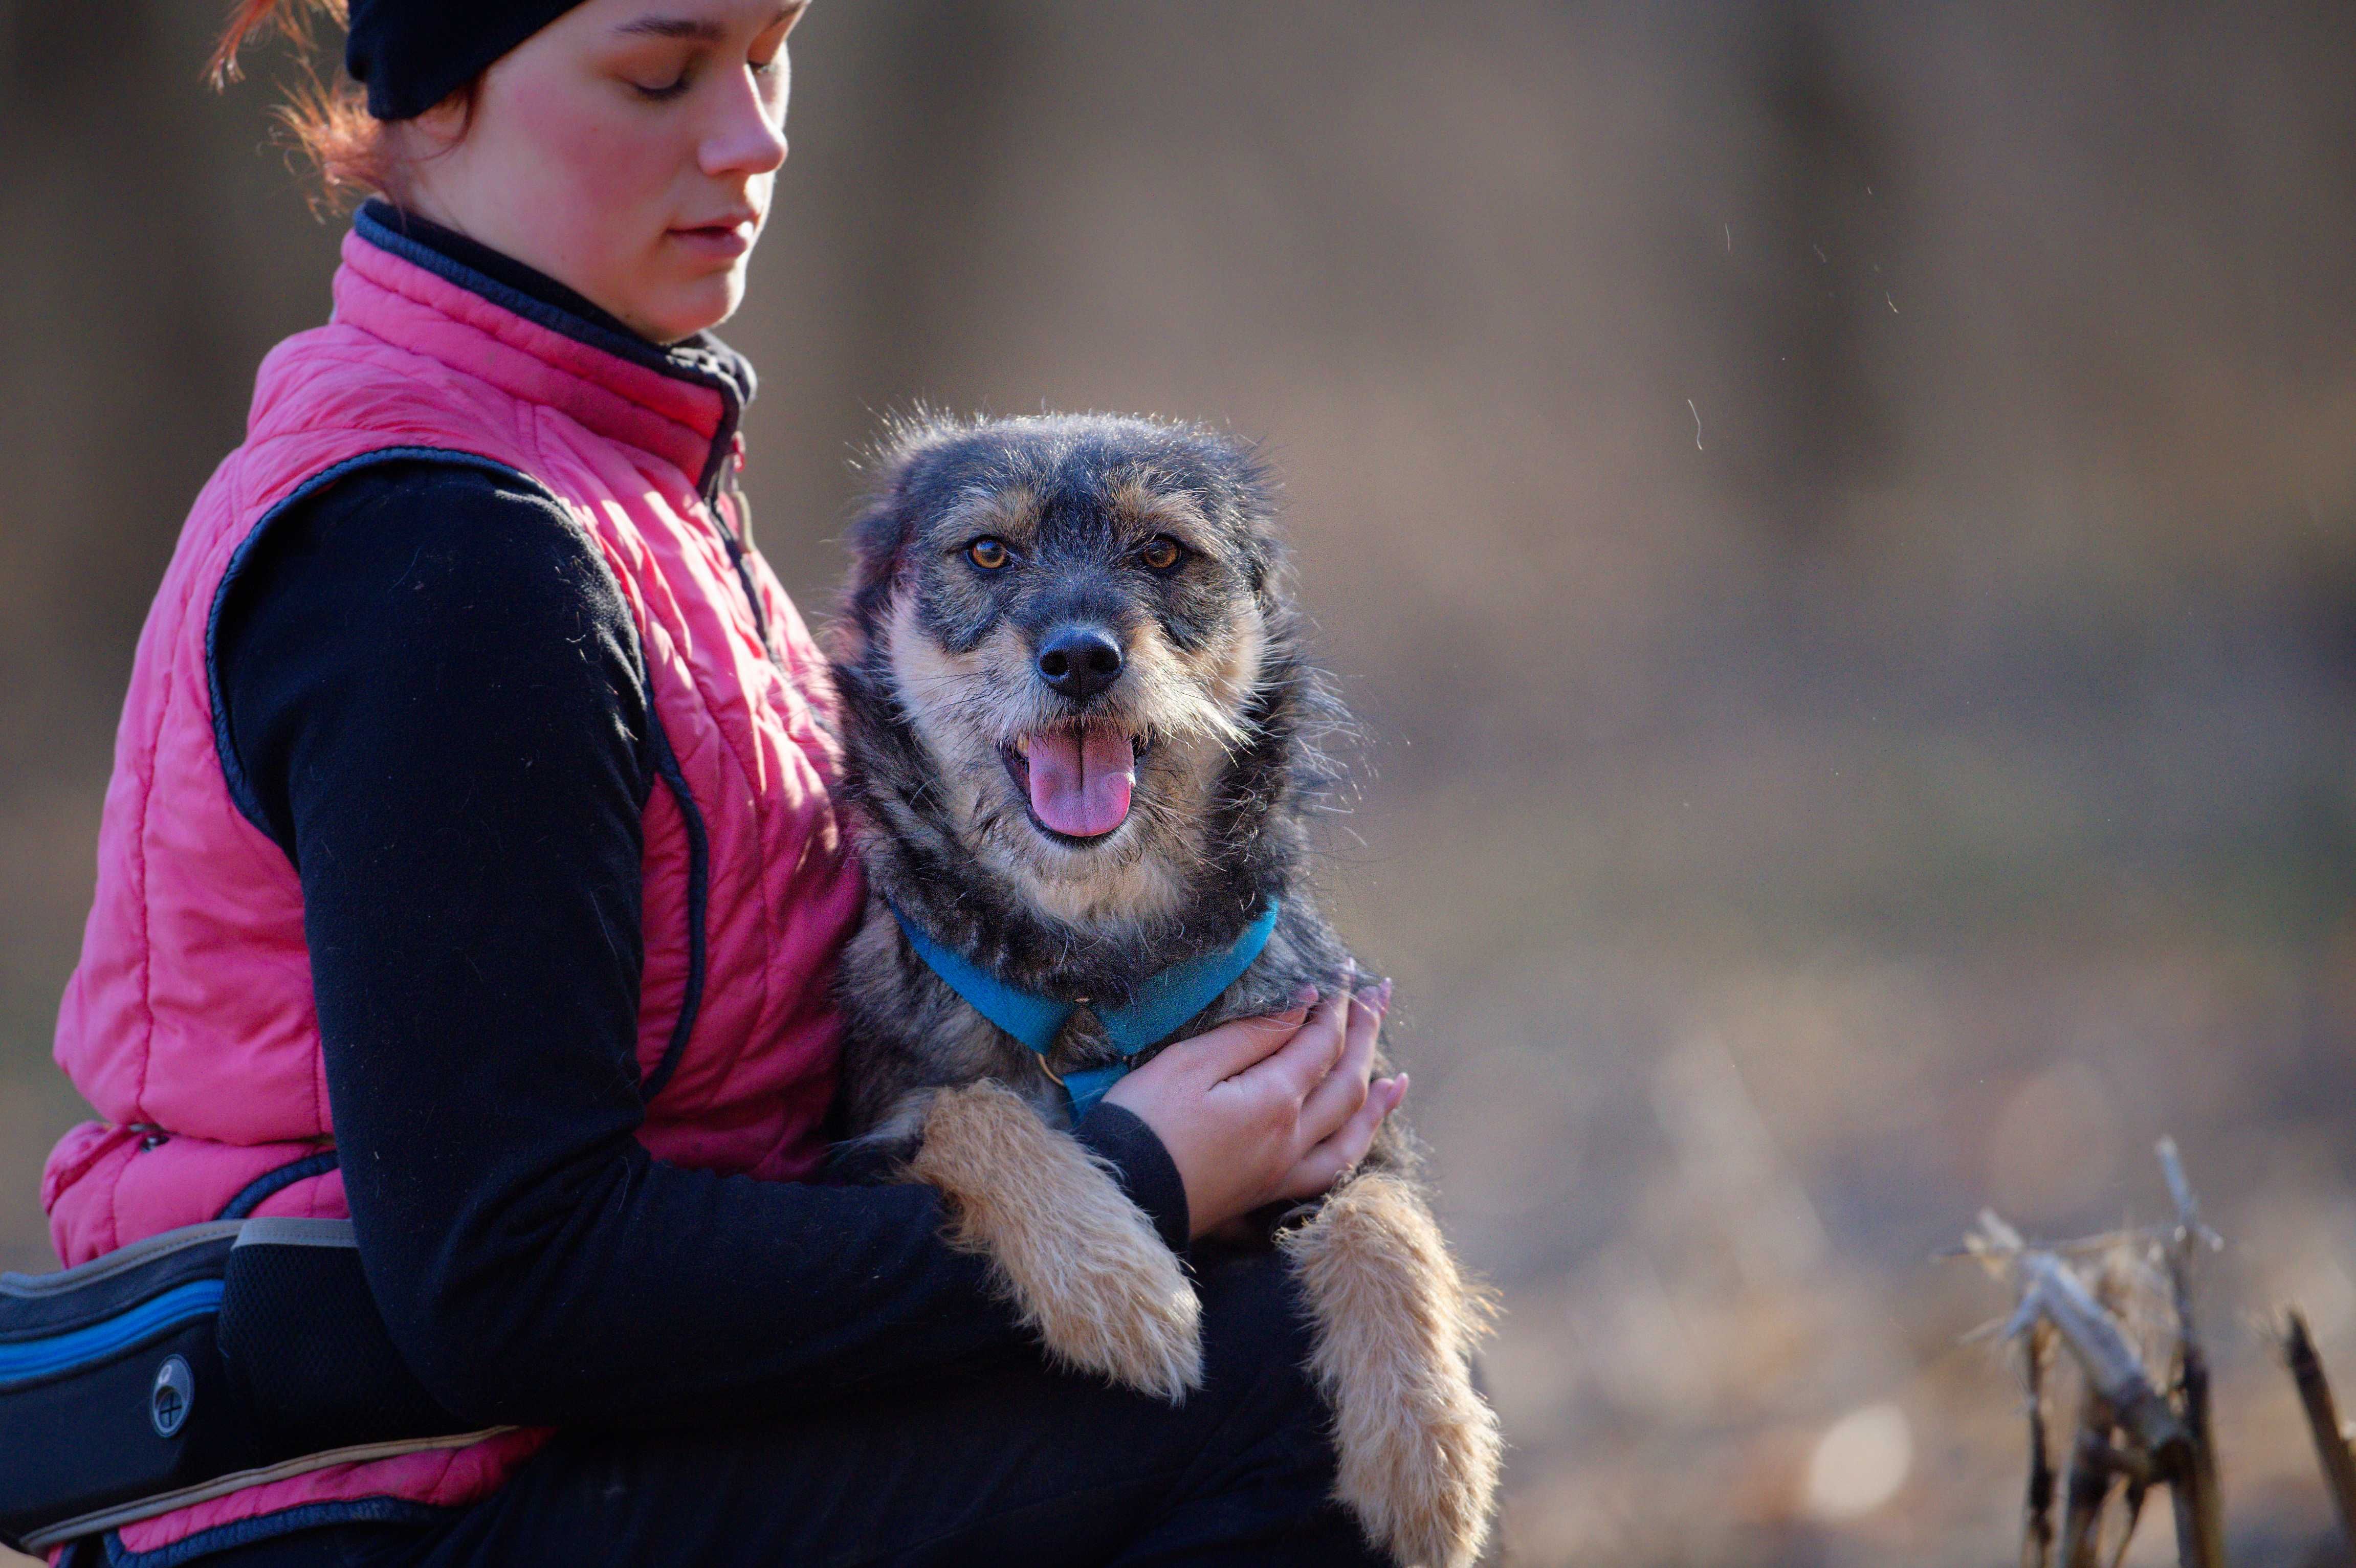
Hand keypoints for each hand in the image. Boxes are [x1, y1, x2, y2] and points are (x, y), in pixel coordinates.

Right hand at [1102, 980, 1405, 1239]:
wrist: (1121, 1197)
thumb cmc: (1143, 1123)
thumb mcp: (1188, 1064)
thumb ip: (1251, 1035)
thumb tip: (1302, 1004)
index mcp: (1272, 1100)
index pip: (1321, 1042)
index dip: (1337, 1004)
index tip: (1345, 971)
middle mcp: (1291, 1138)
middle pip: (1346, 1078)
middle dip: (1365, 1033)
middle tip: (1380, 995)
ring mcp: (1285, 1169)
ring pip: (1350, 1128)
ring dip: (1375, 1096)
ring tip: (1397, 1075)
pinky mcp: (1270, 1191)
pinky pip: (1332, 1168)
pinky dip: (1355, 1145)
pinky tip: (1361, 1133)